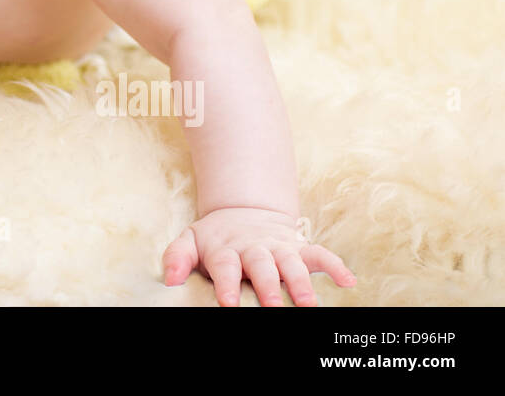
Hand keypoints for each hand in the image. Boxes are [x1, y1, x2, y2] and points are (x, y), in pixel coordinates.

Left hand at [162, 206, 356, 306]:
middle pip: (262, 266)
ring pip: (292, 263)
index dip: (227, 284)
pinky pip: (320, 254)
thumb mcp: (190, 240)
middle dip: (268, 287)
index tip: (229, 304)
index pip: (225, 267)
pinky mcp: (299, 247)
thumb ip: (177, 257)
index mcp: (226, 249)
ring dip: (302, 282)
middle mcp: (254, 248)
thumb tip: (170, 280)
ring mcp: (279, 247)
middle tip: (273, 308)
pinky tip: (349, 281)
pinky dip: (335, 265)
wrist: (242, 210)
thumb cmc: (214, 238)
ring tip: (310, 304)